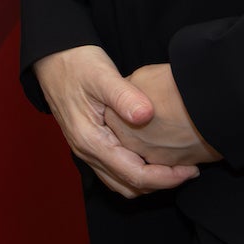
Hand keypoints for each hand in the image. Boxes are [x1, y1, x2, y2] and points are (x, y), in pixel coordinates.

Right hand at [32, 45, 201, 198]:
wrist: (52, 57)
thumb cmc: (77, 63)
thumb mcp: (102, 75)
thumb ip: (124, 96)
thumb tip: (146, 115)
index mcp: (91, 140)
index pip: (134, 175)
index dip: (166, 178)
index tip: (191, 169)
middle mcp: (86, 151)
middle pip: (128, 186)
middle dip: (161, 183)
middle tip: (188, 169)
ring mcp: (86, 150)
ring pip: (121, 182)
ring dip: (148, 180)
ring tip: (173, 164)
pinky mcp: (90, 144)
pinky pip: (115, 170)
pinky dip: (136, 171)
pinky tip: (151, 154)